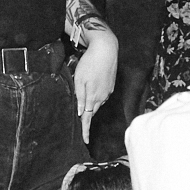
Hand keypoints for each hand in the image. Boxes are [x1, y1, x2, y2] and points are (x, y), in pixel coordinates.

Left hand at [72, 28, 117, 142]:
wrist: (106, 49)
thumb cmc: (89, 63)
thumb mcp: (79, 80)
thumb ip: (80, 97)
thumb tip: (82, 113)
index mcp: (93, 97)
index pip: (88, 118)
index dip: (86, 130)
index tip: (85, 140)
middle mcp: (102, 97)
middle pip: (92, 111)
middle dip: (87, 116)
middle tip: (80, 119)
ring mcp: (108, 91)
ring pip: (97, 102)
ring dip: (91, 102)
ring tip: (85, 93)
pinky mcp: (111, 85)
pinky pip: (101, 95)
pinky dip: (96, 95)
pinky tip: (93, 85)